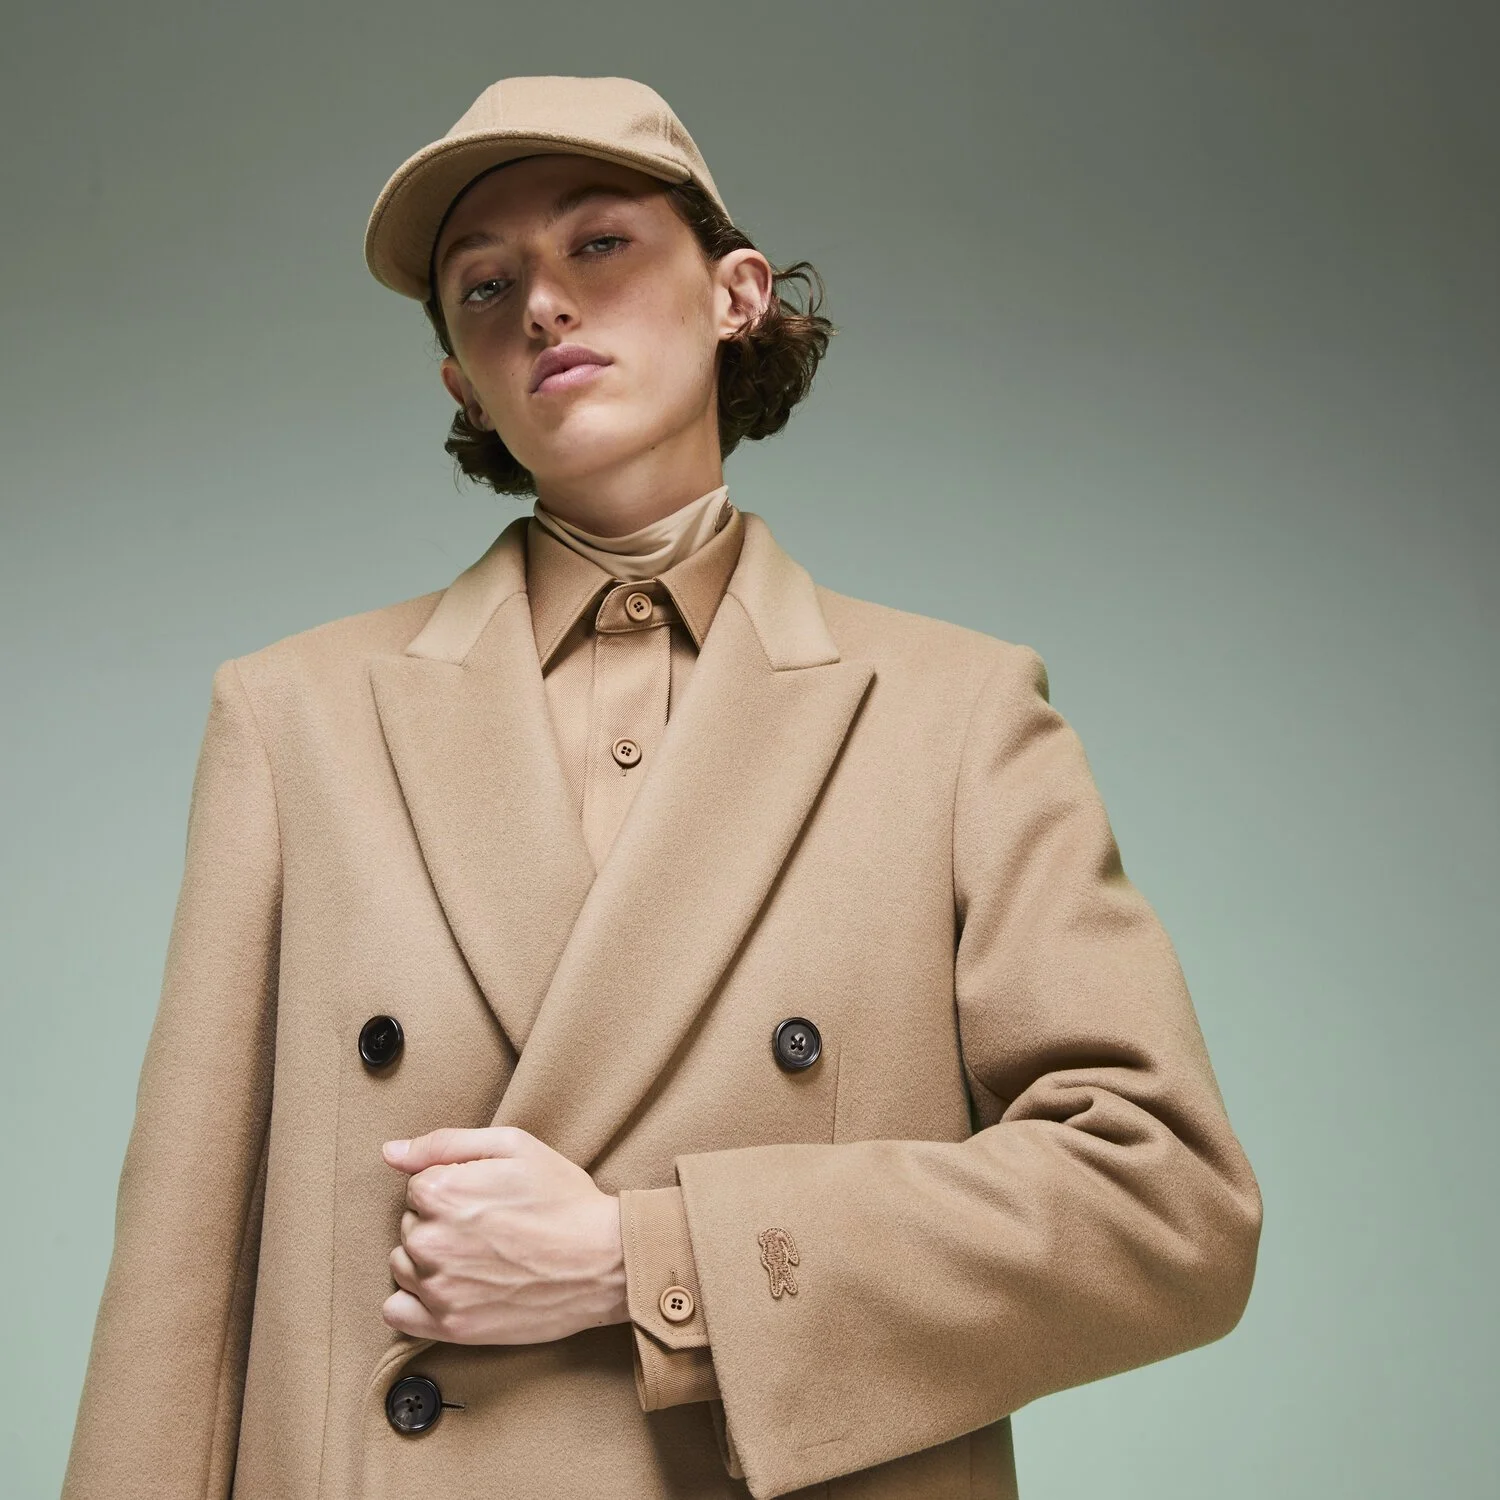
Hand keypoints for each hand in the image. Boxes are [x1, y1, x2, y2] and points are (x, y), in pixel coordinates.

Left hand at [379, 1125, 627, 1344]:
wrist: (604, 1261)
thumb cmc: (563, 1198)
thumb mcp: (514, 1146)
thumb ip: (445, 1143)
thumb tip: (390, 1151)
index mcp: (442, 1192)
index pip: (417, 1185)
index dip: (453, 1186)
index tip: (485, 1196)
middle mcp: (431, 1241)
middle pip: (410, 1224)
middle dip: (440, 1221)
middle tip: (488, 1226)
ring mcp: (439, 1288)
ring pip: (403, 1264)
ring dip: (429, 1259)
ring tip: (476, 1256)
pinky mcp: (450, 1327)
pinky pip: (398, 1312)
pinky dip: (415, 1301)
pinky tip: (451, 1288)